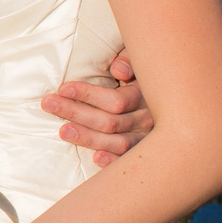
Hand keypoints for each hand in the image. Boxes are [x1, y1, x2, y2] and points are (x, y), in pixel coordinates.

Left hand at [45, 50, 151, 166]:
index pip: (115, 100)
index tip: (63, 88)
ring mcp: (147, 140)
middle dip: (76, 112)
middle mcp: (147, 120)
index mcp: (144, 97)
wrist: (172, 102)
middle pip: (109, 122)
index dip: (88, 95)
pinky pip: (128, 161)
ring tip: (63, 131)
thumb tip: (118, 70)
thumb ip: (131, 61)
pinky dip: (113, 161)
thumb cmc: (146, 78)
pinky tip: (95, 159)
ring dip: (88, 138)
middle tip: (48, 104)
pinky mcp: (144, 154)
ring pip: (117, 143)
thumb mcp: (141, 63)